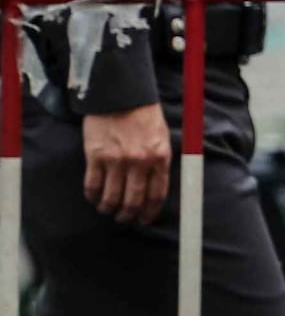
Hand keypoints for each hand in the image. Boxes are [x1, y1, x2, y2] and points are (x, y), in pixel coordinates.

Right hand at [83, 103, 171, 225]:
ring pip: (111, 197)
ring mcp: (116, 160)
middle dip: (128, 215)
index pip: (156, 194)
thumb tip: (155, 188)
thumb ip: (159, 162)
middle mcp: (140, 162)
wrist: (121, 96)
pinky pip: (92, 185)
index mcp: (159, 158)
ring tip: (107, 210)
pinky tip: (93, 198)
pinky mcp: (96, 156)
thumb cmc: (143, 116)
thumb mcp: (162, 138)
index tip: (144, 219)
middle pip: (133, 200)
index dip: (149, 212)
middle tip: (123, 218)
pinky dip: (92, 196)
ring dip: (108, 208)